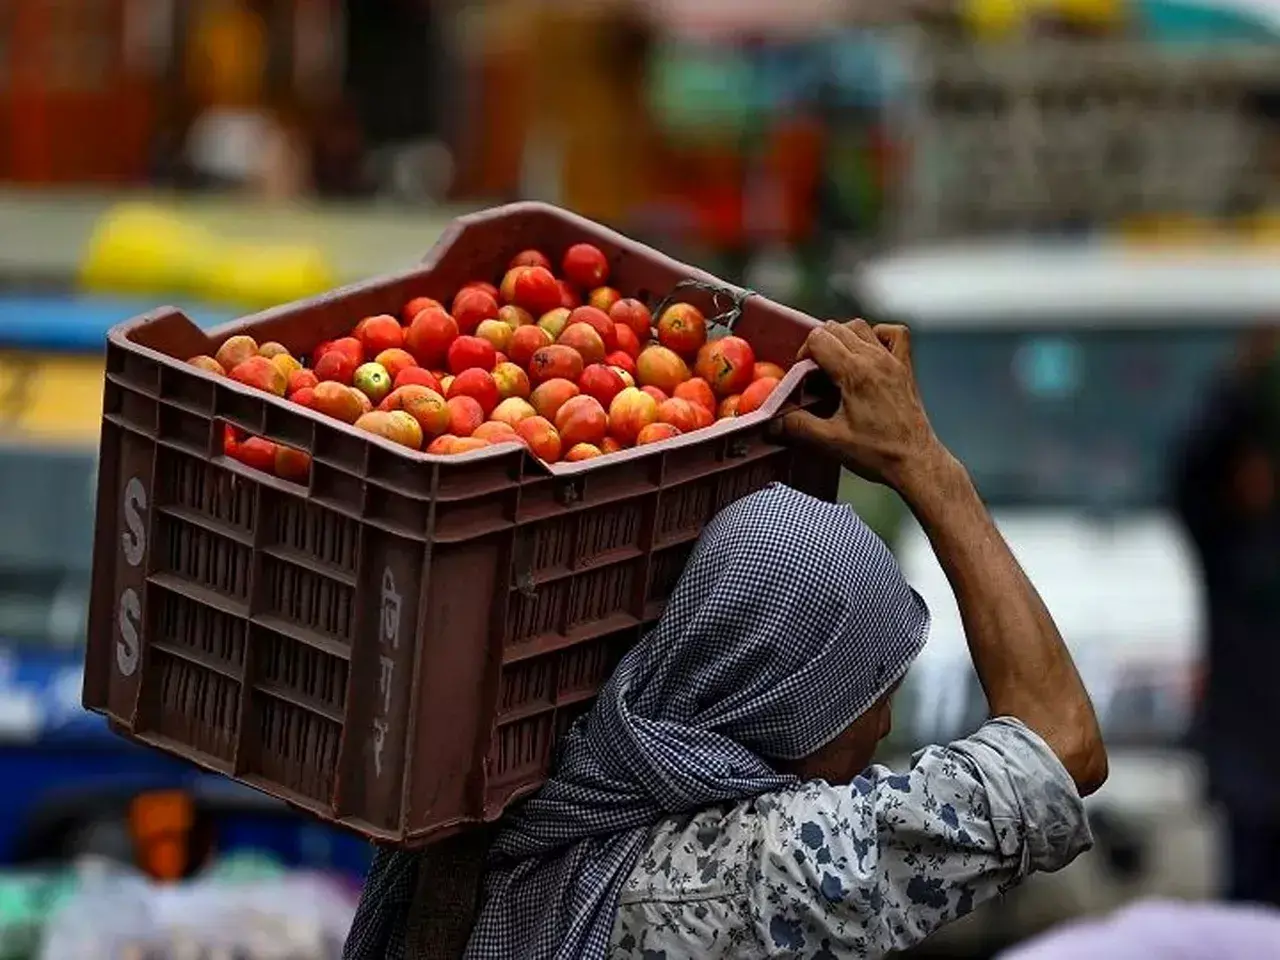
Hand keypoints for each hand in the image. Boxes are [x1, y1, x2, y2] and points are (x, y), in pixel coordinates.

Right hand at [782, 320, 948, 491]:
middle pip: (836, 328)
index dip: (803, 354)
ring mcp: (893, 361)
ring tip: (835, 363)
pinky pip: (895, 334)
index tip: (802, 376)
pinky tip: (868, 352)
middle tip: (814, 374)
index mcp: (855, 373)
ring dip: (842, 337)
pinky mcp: (905, 368)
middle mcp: (875, 359)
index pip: (818, 339)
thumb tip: (773, 422)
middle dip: (818, 345)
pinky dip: (877, 335)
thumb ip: (798, 427)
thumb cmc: (878, 453)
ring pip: (860, 327)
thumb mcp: (831, 442)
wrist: (916, 461)